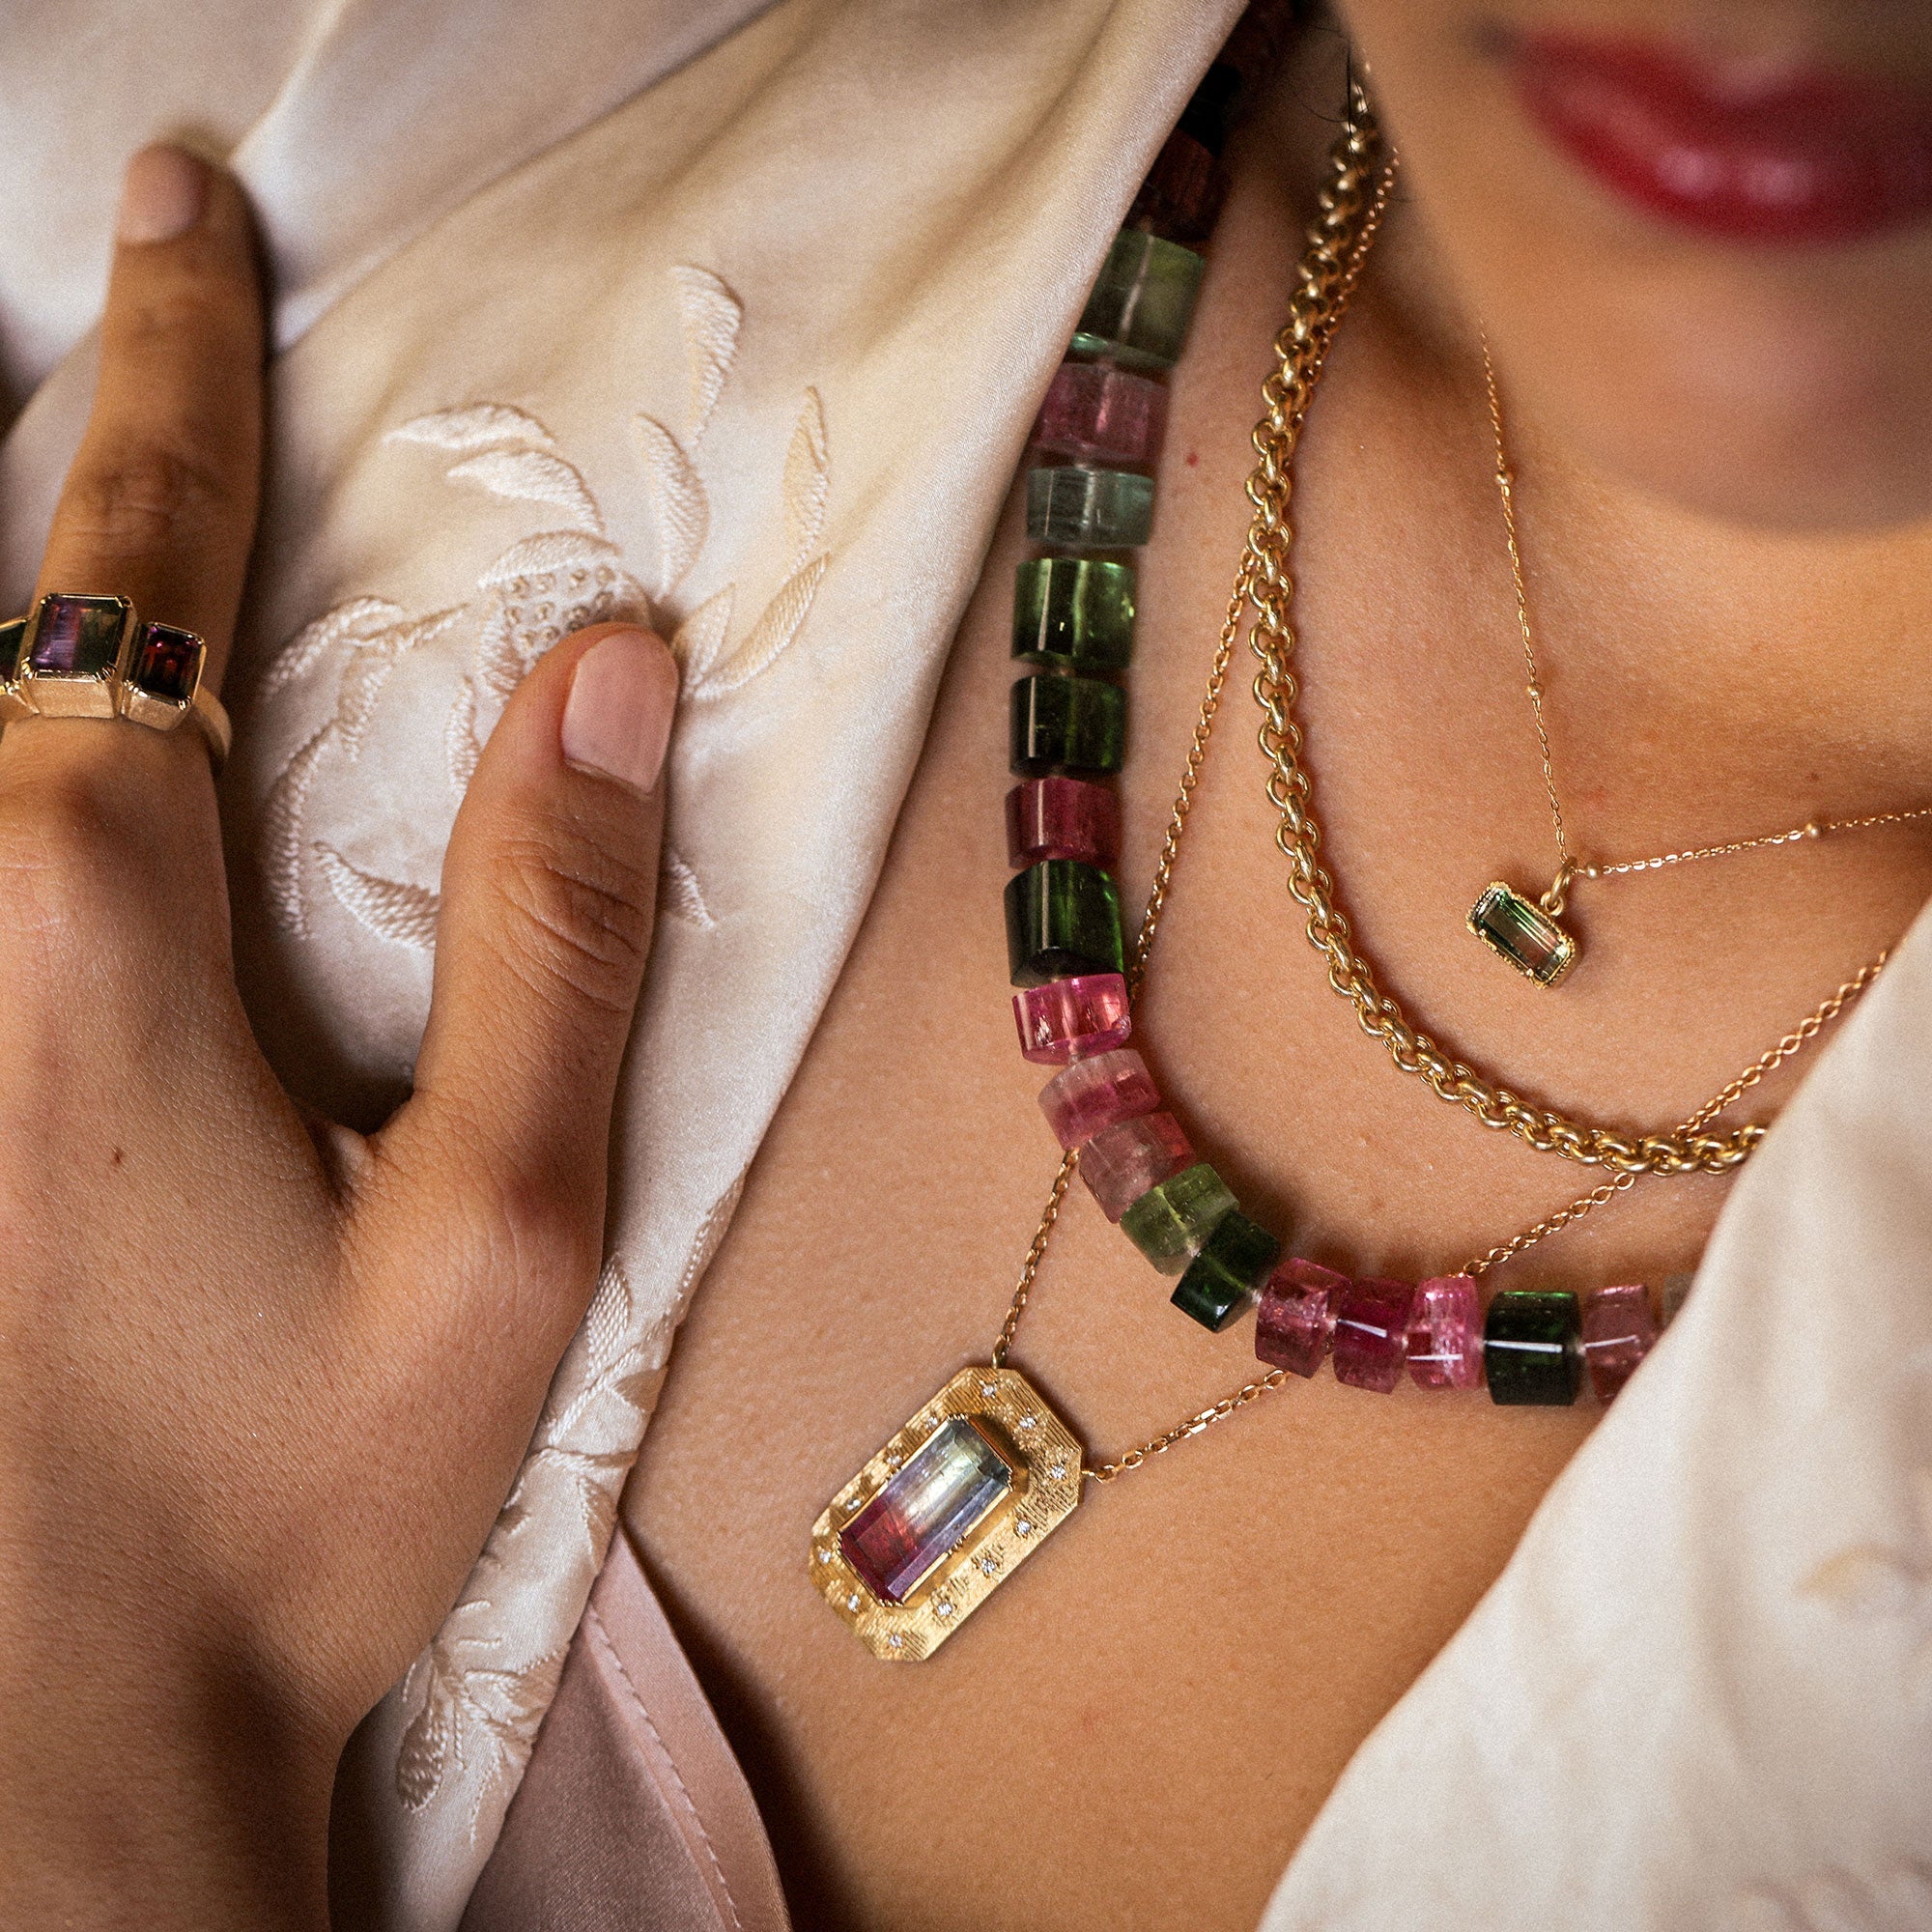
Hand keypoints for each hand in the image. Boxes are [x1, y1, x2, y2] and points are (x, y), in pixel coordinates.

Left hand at [0, 147, 677, 1927]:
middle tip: (112, 309)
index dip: (179, 359)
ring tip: (71, 530)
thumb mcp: (505, 1230)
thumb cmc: (288, 1498)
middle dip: (61, 450)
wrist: (32, 1740)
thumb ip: (561, 936)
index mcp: (100, 908)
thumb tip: (615, 675)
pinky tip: (51, 765)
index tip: (188, 208)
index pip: (146, 551)